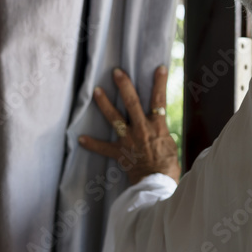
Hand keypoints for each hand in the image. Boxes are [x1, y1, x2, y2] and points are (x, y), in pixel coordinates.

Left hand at [79, 65, 180, 184]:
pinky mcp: (120, 153)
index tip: (160, 68)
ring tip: (96, 91)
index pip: (159, 100)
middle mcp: (142, 128)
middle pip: (132, 102)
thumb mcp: (170, 144)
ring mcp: (128, 139)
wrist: (158, 182)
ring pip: (114, 118)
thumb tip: (160, 129)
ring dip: (104, 104)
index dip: (160, 83)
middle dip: (124, 86)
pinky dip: (92, 144)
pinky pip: (103, 147)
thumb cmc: (169, 165)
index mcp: (158, 126)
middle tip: (116, 72)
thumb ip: (162, 133)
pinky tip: (81, 139)